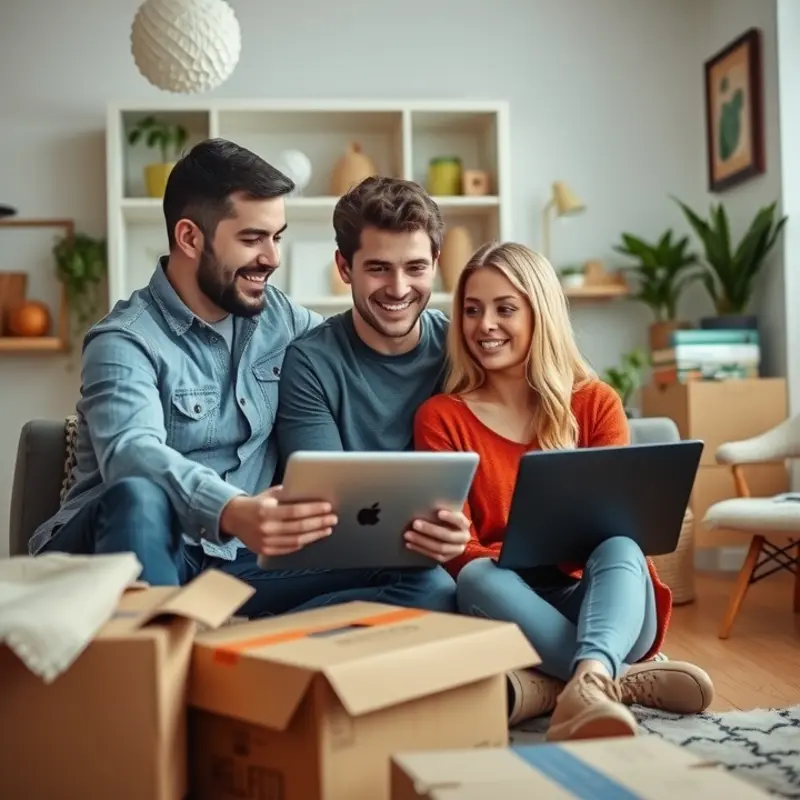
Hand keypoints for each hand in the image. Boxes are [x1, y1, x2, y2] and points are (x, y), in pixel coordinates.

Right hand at [220, 485, 337, 555]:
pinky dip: (303, 543)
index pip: (295, 511)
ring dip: (315, 534)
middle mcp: (266, 528)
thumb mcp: (269, 495)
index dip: (313, 510)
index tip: (327, 507)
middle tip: (333, 518)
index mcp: (266, 511)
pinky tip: (313, 537)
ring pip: (297, 540)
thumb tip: (311, 492)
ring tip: (327, 528)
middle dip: (319, 522)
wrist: (233, 518)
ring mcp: (265, 542)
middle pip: (299, 527)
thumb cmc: (256, 503)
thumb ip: (288, 495)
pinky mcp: (266, 551)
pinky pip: (289, 548)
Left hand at [404, 508, 470, 562]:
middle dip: (430, 530)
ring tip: (408, 535)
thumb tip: (424, 500)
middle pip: (447, 536)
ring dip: (422, 541)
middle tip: (415, 523)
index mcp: (464, 524)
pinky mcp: (447, 558)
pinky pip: (434, 556)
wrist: (453, 536)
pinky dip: (420, 549)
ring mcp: (456, 550)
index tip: (439, 513)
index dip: (450, 517)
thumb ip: (441, 509)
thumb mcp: (448, 513)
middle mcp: (463, 538)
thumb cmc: (445, 520)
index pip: (459, 520)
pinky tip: (409, 544)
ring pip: (440, 548)